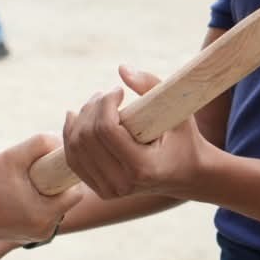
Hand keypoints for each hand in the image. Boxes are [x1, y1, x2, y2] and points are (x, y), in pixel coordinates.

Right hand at [0, 132, 81, 243]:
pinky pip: (41, 216)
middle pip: (64, 200)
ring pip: (53, 208)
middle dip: (52, 184)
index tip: (49, 165)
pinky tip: (17, 195)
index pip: (75, 192)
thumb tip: (61, 142)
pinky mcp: (26, 237)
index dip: (65, 174)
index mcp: (45, 214)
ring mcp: (36, 236)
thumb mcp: (14, 156)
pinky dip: (34, 204)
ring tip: (21, 185)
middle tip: (32, 173)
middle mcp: (45, 230)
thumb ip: (42, 144)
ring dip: (44, 194)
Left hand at [63, 66, 215, 200]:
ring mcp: (109, 191)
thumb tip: (121, 68)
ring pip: (75, 148)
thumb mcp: (178, 109)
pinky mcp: (100, 190)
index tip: (118, 91)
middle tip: (107, 95)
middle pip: (87, 138)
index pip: (107, 130)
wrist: (188, 175)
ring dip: (80, 119)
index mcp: (143, 167)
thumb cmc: (184, 139)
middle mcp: (123, 184)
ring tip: (97, 104)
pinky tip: (77, 118)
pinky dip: (71, 135)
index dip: (106, 103)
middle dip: (92, 108)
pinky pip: (74, 159)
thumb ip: (151, 85)